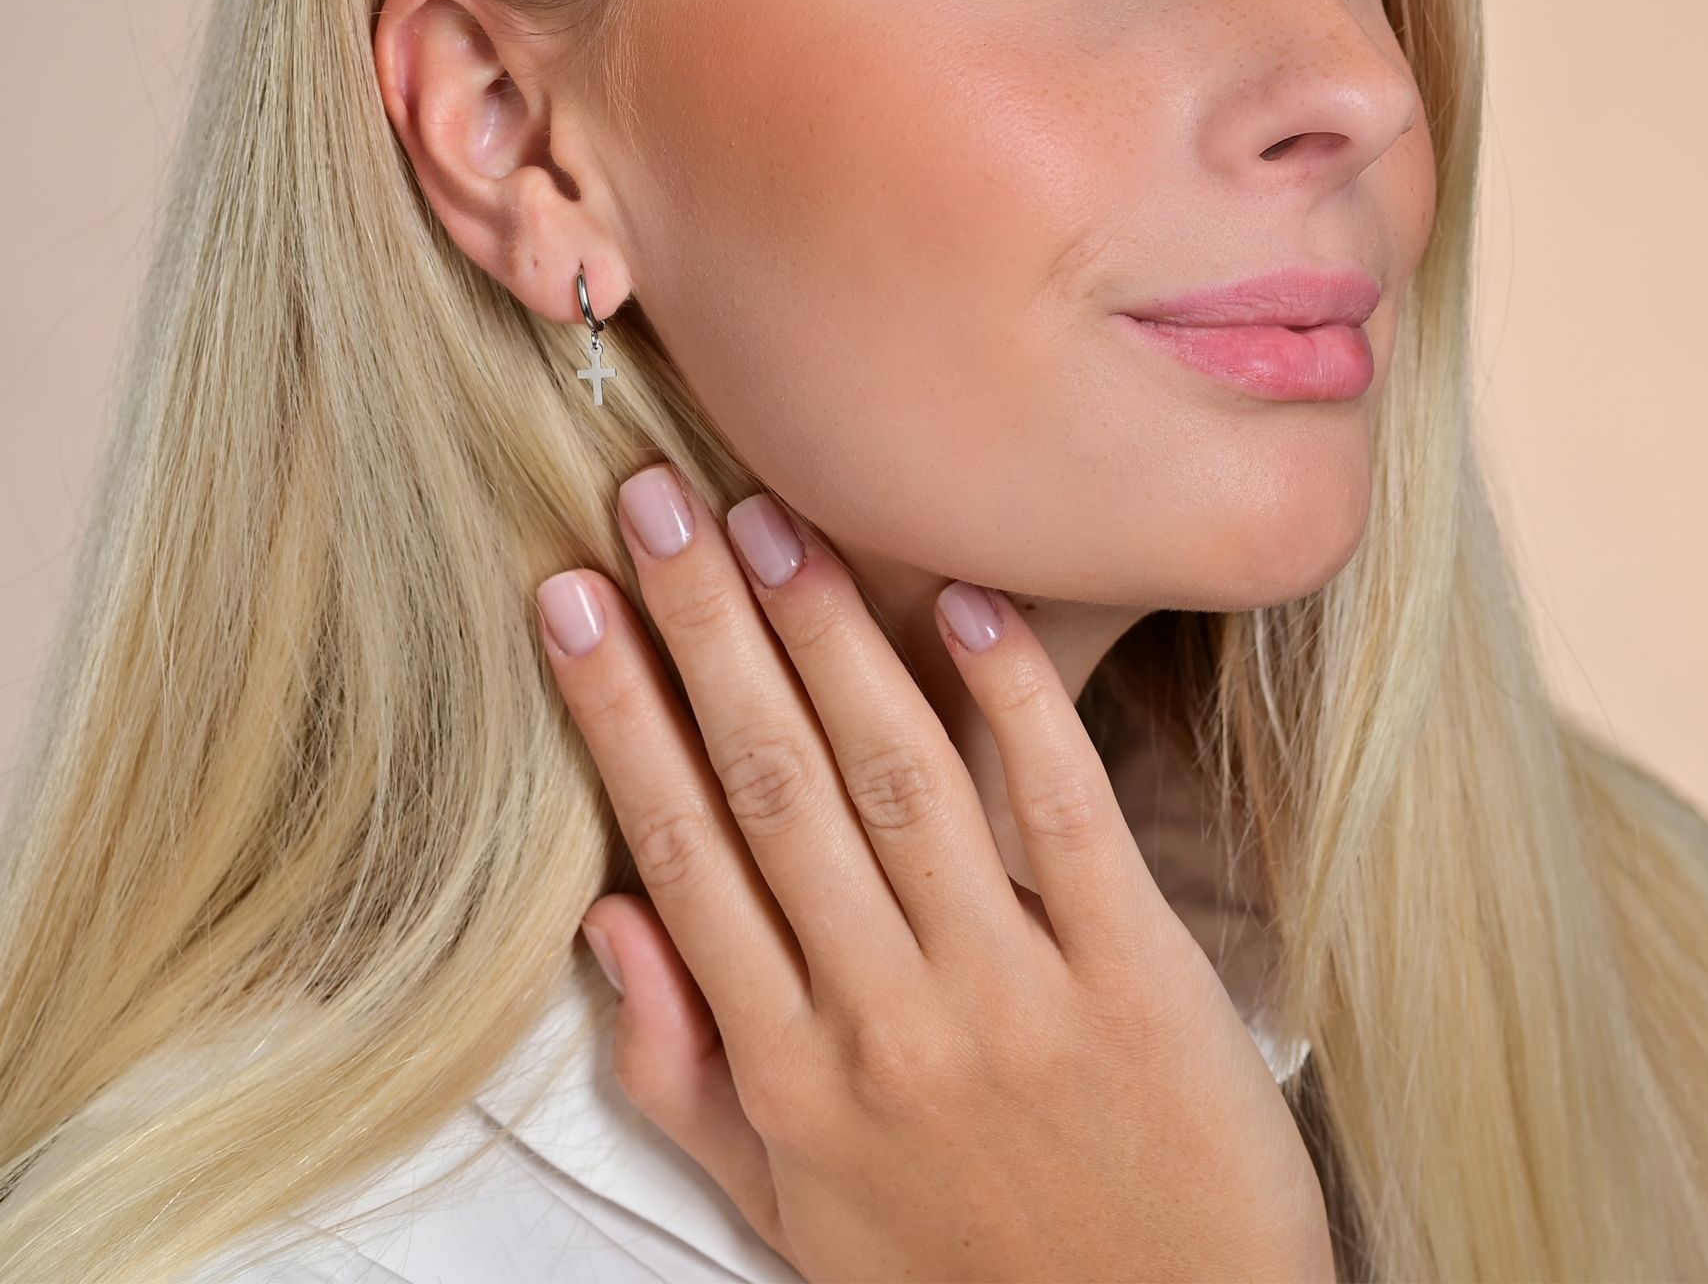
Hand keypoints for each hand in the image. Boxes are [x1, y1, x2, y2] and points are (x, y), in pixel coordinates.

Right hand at [535, 461, 1335, 1283]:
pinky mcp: (1135, 973)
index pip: (682, 854)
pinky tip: (968, 599)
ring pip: (898, 778)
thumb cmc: (969, 1278)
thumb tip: (608, 922)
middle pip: (772, 788)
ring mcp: (1013, 991)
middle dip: (702, 631)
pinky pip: (1064, 813)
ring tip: (770, 519)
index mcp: (795, 1073)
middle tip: (652, 501)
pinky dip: (1015, 700)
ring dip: (827, 639)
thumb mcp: (794, 1214)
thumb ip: (687, 1076)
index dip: (620, 717)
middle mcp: (887, 1021)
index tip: (572, 601)